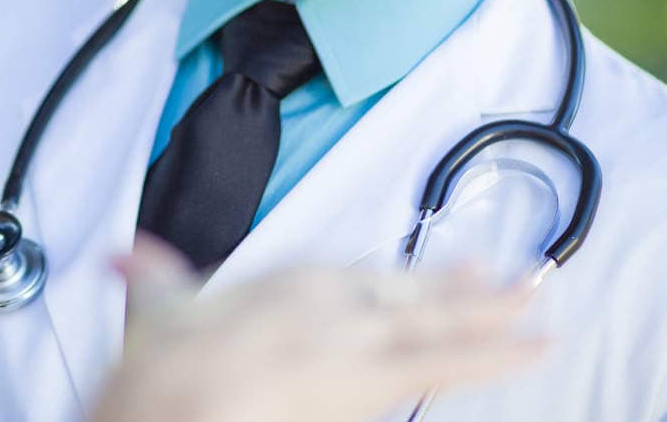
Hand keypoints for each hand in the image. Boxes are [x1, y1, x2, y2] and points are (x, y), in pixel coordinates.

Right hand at [89, 233, 546, 421]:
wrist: (169, 409)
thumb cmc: (159, 375)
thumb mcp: (151, 317)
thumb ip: (152, 280)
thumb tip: (124, 259)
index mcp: (282, 283)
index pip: (365, 276)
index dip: (414, 277)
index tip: (455, 270)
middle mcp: (327, 307)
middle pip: (412, 296)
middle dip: (470, 291)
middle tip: (525, 279)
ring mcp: (352, 348)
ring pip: (437, 327)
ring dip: (494, 318)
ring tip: (541, 312)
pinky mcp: (367, 391)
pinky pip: (442, 370)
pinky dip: (491, 357)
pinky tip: (528, 352)